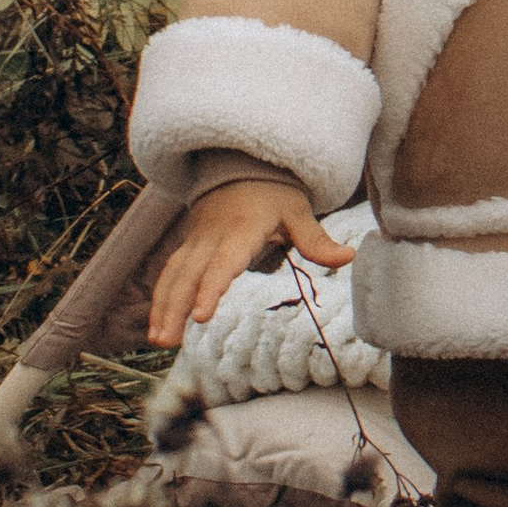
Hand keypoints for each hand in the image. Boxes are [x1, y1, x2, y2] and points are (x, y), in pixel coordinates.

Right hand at [148, 179, 352, 351]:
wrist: (242, 164)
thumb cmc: (274, 192)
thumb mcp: (298, 211)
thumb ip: (318, 240)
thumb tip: (350, 257)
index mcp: (240, 230)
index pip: (224, 264)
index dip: (211, 290)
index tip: (201, 316)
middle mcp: (212, 238)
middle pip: (189, 275)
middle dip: (175, 308)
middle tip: (166, 342)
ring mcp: (197, 242)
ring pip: (174, 275)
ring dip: (163, 307)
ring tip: (159, 340)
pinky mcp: (189, 247)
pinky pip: (171, 272)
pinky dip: (162, 297)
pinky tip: (158, 325)